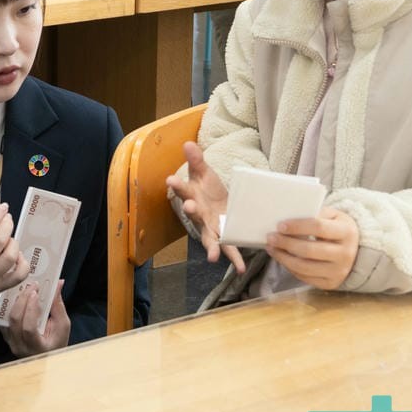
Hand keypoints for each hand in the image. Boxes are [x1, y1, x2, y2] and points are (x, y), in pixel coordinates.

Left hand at [1, 279, 70, 357]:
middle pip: (15, 320)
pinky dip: (10, 307)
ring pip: (7, 319)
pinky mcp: (7, 337)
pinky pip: (4, 320)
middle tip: (31, 287)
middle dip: (22, 300)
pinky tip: (18, 299)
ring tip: (24, 290)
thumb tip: (58, 284)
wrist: (47, 356)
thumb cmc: (57, 342)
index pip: (29, 328)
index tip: (35, 293)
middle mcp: (21, 347)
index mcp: (37, 347)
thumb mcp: (63, 326)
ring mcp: (11, 343)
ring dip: (15, 302)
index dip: (30, 309)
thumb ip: (58, 305)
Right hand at [165, 141, 242, 273]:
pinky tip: (241, 268)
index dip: (176, 184)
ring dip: (210, 247)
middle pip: (193, 214)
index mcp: (191, 196)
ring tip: (212, 257)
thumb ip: (196, 160)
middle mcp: (198, 214)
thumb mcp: (204, 172)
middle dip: (191, 210)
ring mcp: (209, 227)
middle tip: (189, 207)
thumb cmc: (208, 188)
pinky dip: (234, 258)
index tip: (170, 179)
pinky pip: (227, 248)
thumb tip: (188, 143)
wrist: (217, 203)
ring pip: (208, 238)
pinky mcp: (222, 236)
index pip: (182, 188)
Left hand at [266, 207, 359, 289]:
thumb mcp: (333, 216)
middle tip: (270, 237)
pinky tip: (281, 258)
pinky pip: (304, 277)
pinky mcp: (329, 283)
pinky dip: (289, 267)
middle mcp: (345, 254)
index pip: (318, 227)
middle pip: (309, 250)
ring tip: (271, 248)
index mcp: (346, 232)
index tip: (280, 225)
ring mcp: (338, 271)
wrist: (355, 251)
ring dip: (283, 257)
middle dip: (286, 243)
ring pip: (304, 267)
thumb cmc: (337, 229)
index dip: (297, 226)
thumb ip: (315, 213)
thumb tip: (288, 217)